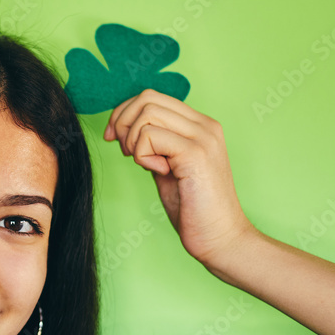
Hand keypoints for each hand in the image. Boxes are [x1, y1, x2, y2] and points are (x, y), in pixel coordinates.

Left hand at [103, 89, 255, 266]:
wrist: (220, 238)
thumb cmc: (193, 208)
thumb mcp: (167, 168)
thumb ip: (153, 146)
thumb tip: (124, 129)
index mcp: (199, 125)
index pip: (152, 97)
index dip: (124, 113)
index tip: (113, 138)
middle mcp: (204, 125)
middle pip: (147, 98)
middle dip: (123, 123)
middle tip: (126, 153)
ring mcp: (203, 137)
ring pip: (147, 113)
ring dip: (133, 141)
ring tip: (147, 165)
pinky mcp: (196, 153)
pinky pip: (150, 136)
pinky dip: (142, 154)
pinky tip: (159, 172)